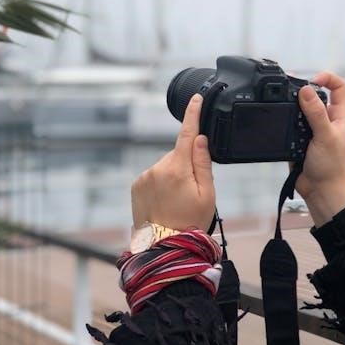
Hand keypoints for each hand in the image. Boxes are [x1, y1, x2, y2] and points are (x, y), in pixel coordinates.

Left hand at [131, 94, 215, 231]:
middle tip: (191, 190)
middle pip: (178, 153)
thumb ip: (203, 164)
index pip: (187, 134)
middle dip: (186, 163)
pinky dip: (161, 182)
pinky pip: (154, 175)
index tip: (196, 98)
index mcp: (177, 169)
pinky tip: (165, 201)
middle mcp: (157, 168)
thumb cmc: (190, 222)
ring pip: (165, 165)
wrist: (164, 246)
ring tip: (176, 200)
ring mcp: (144, 176)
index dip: (192, 114)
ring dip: (173, 174)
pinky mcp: (136, 185)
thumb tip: (200, 139)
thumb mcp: (207, 194)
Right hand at [296, 71, 344, 225]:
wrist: (320, 190)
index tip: (313, 80)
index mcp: (339, 116)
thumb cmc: (331, 167)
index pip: (340, 88)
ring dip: (292, 107)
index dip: (328, 78)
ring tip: (284, 107)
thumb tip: (306, 90)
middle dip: (303, 91)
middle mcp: (326, 120)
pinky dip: (283, 122)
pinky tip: (280, 124)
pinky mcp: (298, 138)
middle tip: (290, 90)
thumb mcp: (325, 136)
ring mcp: (312, 129)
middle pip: (316, 95)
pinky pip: (289, 123)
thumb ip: (316, 113)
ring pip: (299, 109)